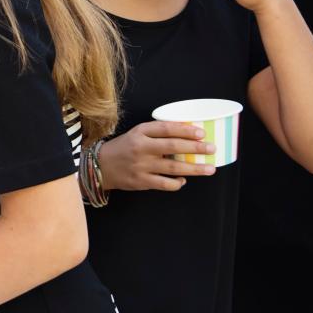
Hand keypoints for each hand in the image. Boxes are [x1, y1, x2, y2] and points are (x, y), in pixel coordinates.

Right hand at [98, 121, 215, 191]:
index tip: (202, 133)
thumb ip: (158, 132)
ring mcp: (141, 166)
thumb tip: (187, 134)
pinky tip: (184, 181)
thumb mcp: (137, 133)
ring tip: (210, 169)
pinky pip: (164, 184)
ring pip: (172, 168)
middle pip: (173, 147)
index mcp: (141, 132)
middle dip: (195, 148)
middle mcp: (141, 148)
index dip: (186, 130)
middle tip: (212, 149)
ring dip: (194, 169)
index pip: (167, 128)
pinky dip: (177, 183)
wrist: (100, 166)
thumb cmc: (124, 148)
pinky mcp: (141, 181)